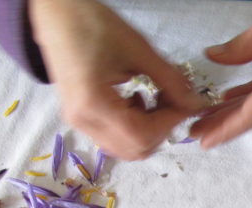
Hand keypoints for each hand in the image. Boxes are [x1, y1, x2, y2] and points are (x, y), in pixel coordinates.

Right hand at [29, 0, 208, 159]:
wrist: (55, 12)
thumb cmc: (91, 23)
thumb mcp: (139, 50)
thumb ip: (171, 82)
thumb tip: (196, 104)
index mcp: (92, 103)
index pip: (141, 135)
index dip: (170, 123)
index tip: (187, 105)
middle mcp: (82, 120)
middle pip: (134, 149)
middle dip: (161, 131)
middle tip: (173, 104)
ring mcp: (79, 121)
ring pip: (125, 148)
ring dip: (148, 131)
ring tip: (154, 100)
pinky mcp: (81, 117)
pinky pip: (114, 138)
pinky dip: (134, 127)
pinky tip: (138, 101)